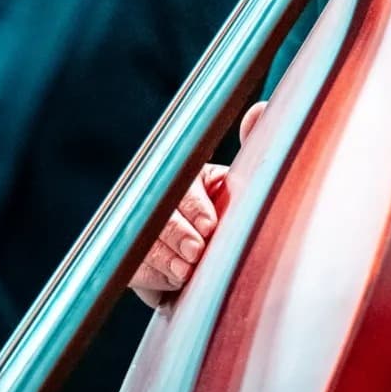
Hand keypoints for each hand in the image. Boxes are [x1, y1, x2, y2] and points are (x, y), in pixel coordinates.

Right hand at [130, 101, 266, 306]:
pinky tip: (173, 282)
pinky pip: (131, 268)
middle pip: (156, 211)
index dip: (193, 204)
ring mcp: (141, 230)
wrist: (223, 268)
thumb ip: (253, 143)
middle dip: (176, 234)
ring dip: (164, 258)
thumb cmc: (234, 216)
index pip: (180, 180)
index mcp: (186, 173)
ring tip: (186, 272)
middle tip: (196, 252)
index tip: (210, 225)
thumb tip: (259, 109)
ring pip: (141, 240)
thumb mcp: (244, 183)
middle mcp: (160, 198)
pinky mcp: (131, 261)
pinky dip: (152, 277)